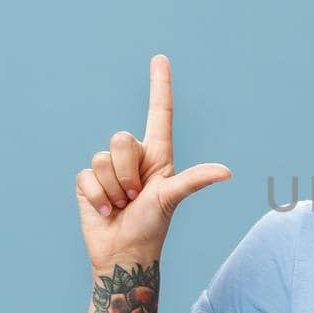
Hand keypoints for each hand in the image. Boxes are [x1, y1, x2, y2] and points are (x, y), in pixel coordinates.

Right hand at [74, 54, 231, 268]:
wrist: (124, 254)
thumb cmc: (153, 226)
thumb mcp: (173, 198)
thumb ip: (194, 180)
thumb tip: (227, 171)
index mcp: (158, 155)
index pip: (158, 113)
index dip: (160, 85)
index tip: (161, 58)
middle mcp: (133, 158)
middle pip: (122, 140)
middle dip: (128, 173)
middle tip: (136, 196)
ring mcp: (109, 169)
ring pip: (102, 159)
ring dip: (114, 188)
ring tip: (122, 205)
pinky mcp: (88, 182)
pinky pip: (86, 176)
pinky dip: (97, 197)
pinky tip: (106, 210)